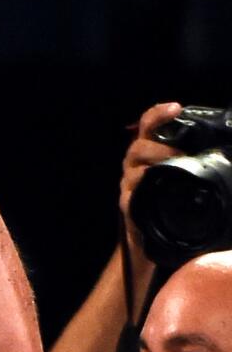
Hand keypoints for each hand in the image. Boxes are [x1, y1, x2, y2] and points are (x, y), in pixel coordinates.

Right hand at [120, 102, 182, 234]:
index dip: (158, 115)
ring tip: (173, 167)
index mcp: (149, 156)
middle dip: (157, 147)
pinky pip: (132, 195)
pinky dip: (143, 189)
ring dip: (153, 164)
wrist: (151, 244)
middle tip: (180, 152)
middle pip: (137, 147)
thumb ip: (193, 166)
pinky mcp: (129, 207)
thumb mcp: (183, 182)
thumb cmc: (172, 210)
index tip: (175, 107)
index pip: (148, 127)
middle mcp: (134, 167)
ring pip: (133, 168)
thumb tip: (227, 158)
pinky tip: (154, 189)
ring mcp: (129, 187)